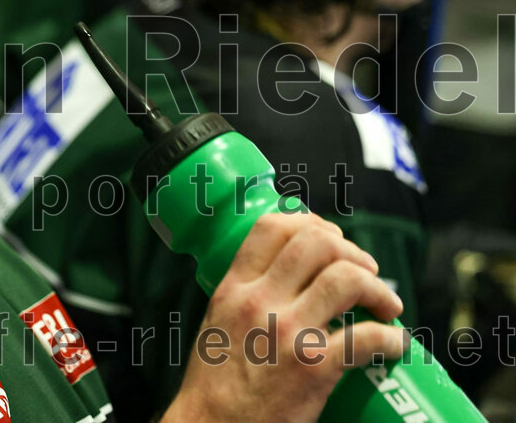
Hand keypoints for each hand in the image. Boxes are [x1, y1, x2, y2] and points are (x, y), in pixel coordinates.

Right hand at [161, 212, 408, 421]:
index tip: (331, 238)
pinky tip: (394, 346)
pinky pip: (368, 337)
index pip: (272, 227)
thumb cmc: (214, 387)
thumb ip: (244, 298)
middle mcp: (259, 302)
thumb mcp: (216, 324)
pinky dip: (392, 338)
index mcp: (233, 289)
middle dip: (353, 251)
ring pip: (347, 279)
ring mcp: (288, 332)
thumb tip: (284, 281)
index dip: (311, 222)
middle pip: (317, 243)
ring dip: (378, 287)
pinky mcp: (314, 368)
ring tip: (386, 305)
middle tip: (366, 272)